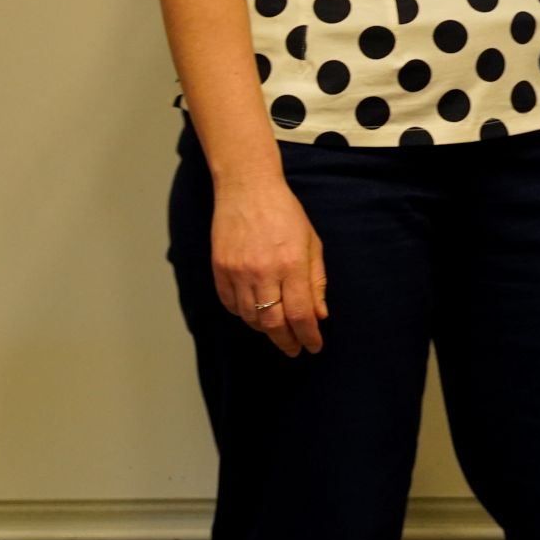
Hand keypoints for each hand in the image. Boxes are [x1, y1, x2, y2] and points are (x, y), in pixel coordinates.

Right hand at [213, 176, 327, 354]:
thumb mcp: (312, 243)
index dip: (308, 336)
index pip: (300, 314)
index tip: (313, 346)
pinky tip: (255, 315)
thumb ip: (316, 281)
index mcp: (291, 264)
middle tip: (295, 349)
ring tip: (278, 332)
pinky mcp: (220, 270)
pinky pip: (231, 305)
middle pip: (273, 323)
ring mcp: (237, 272)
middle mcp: (263, 272)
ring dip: (265, 331)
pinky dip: (244, 315)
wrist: (247, 189)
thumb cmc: (285, 213)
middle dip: (286, 341)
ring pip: (250, 318)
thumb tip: (319, 315)